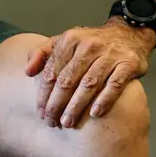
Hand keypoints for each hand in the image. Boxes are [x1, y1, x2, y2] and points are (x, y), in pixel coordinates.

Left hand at [25, 20, 153, 128]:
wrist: (127, 34)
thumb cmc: (90, 43)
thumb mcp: (64, 41)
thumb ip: (42, 53)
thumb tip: (27, 71)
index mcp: (70, 40)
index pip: (53, 71)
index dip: (44, 93)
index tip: (41, 111)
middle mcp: (88, 45)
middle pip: (68, 79)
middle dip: (57, 103)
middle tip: (52, 121)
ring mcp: (109, 54)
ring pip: (89, 83)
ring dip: (76, 105)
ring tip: (67, 122)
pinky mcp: (128, 64)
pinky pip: (115, 84)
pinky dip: (104, 99)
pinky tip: (94, 113)